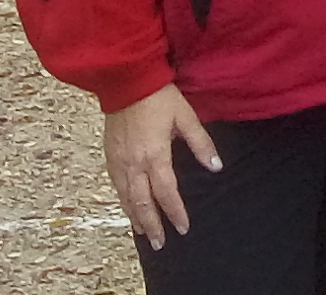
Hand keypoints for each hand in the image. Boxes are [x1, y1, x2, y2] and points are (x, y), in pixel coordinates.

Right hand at [104, 83, 218, 249]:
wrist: (127, 82)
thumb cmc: (159, 98)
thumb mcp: (186, 117)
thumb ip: (201, 144)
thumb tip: (216, 167)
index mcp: (155, 155)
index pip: (166, 192)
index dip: (175, 212)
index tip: (183, 227)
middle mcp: (134, 163)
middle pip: (142, 202)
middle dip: (152, 225)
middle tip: (160, 243)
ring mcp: (118, 161)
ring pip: (126, 197)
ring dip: (135, 217)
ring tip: (143, 233)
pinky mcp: (109, 156)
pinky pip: (116, 186)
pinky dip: (123, 201)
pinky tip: (128, 207)